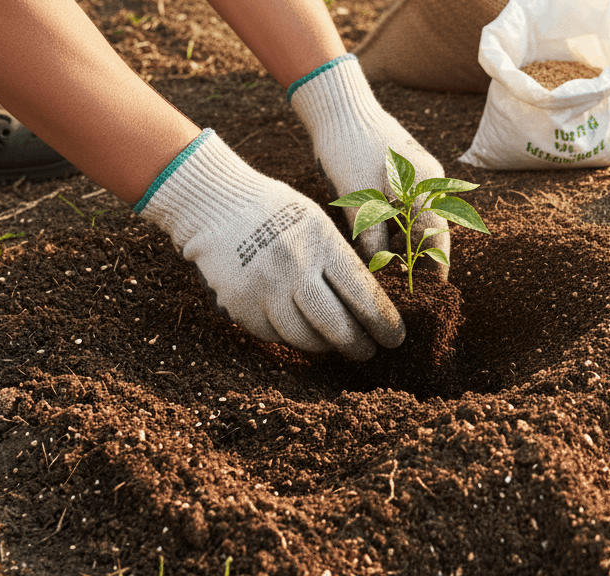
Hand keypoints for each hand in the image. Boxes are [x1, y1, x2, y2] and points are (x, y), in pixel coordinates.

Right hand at [137, 129, 403, 359]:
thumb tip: (373, 303)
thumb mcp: (316, 222)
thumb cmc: (276, 214)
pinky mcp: (239, 304)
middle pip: (335, 324)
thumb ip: (341, 259)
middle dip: (356, 344)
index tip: (394, 338)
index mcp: (320, 243)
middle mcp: (293, 267)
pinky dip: (288, 337)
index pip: (361, 293)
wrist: (215, 206)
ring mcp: (263, 288)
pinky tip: (298, 329)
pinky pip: (272, 335)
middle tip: (367, 351)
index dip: (382, 322)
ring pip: (302, 337)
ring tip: (334, 343)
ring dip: (323, 345)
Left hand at [290, 55, 450, 279]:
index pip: (437, 242)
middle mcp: (431, 183)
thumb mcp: (358, 199)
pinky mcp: (406, 172)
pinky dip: (397, 229)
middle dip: (419, 263)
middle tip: (403, 292)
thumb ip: (372, 239)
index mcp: (426, 188)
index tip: (426, 299)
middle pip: (431, 234)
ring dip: (406, 247)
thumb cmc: (346, 149)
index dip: (433, 272)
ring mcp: (420, 176)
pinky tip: (379, 244)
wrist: (339, 107)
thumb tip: (378, 278)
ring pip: (418, 222)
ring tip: (388, 274)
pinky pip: (408, 209)